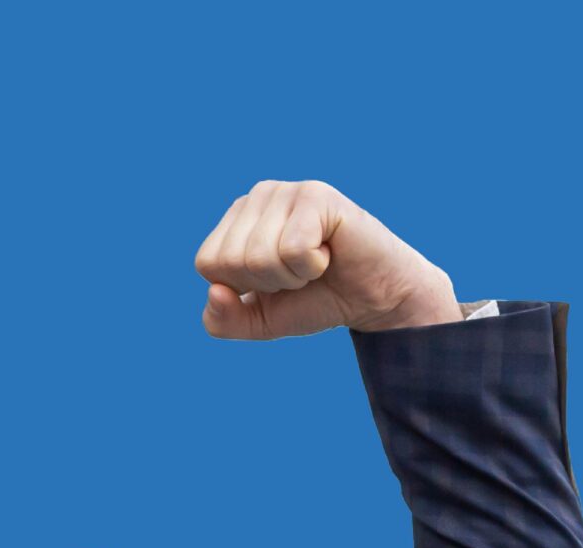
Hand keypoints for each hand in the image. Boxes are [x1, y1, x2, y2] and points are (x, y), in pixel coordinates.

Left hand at [193, 180, 460, 338]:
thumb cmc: (316, 299)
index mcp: (235, 220)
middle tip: (301, 272)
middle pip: (231, 261)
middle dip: (269, 283)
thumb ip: (223, 320)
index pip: (207, 264)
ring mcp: (285, 191)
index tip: (277, 280)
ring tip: (315, 261)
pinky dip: (312, 265)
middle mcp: (256, 196)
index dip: (244, 288)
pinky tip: (329, 252)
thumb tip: (214, 292)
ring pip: (259, 257)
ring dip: (293, 276)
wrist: (375, 298)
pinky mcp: (316, 195)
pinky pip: (292, 249)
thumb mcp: (260, 322)